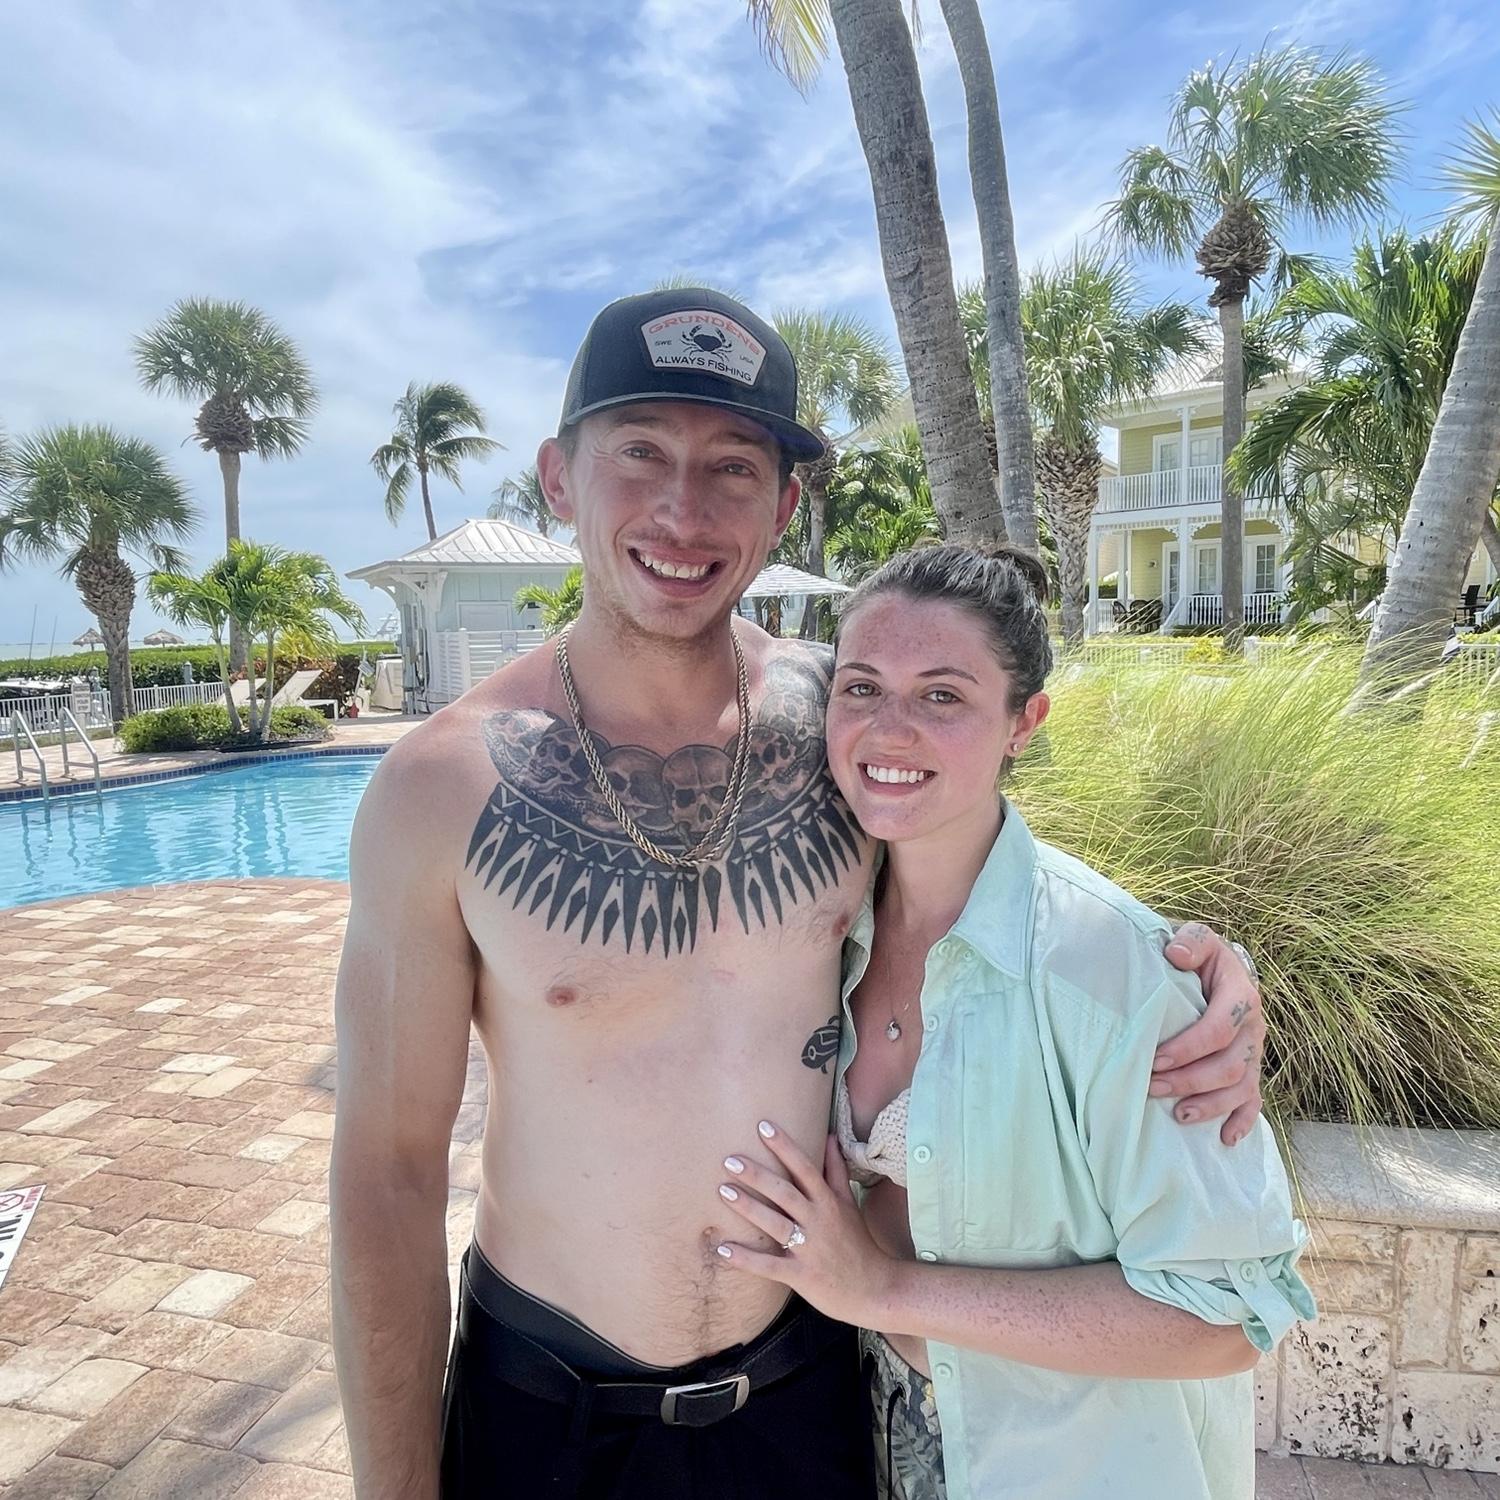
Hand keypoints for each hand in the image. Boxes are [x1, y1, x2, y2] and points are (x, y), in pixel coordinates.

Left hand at [714, 1122, 899, 1329]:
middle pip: (785, 1193)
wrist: (875, 1289)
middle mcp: (818, 1222)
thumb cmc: (858, 1243)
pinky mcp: (801, 1276)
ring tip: (723, 1191)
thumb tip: (830, 1136)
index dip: (785, 1147)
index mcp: (828, 1203)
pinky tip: (722, 1250)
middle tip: (730, 1159)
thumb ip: (836, 1171)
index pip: (805, 1168)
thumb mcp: (849, 1204)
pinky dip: (745, 1259)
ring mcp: (809, 1250)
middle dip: (757, 1175)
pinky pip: (769, 1266)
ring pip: (774, 1225)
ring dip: (748, 1208)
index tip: (763, 1127)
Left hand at [1157, 923, 1265, 1146]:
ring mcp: (1254, 1051)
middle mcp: (1253, 1027)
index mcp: (1240, 995)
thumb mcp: (1197, 939)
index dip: (1189, 1047)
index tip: (1155, 1058)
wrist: (1216, 966)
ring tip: (1179, 1116)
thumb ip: (1191, 942)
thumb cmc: (1198, 956)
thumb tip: (1176, 954)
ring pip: (1241, 1087)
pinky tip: (1225, 1138)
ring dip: (1211, 1105)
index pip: (1219, 1027)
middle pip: (1229, 1064)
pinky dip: (1243, 1121)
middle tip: (1153, 1088)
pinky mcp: (1250, 1068)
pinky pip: (1254, 1100)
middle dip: (1191, 1080)